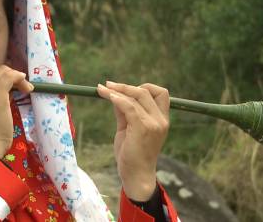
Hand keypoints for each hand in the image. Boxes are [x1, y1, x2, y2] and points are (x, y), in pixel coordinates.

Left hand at [97, 81, 169, 200]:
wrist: (135, 175)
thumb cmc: (132, 154)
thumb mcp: (129, 128)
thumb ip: (125, 112)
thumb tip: (114, 94)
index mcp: (162, 119)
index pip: (160, 93)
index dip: (143, 87)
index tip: (125, 89)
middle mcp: (161, 120)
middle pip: (146, 91)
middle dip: (125, 86)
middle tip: (107, 85)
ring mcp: (154, 124)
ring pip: (136, 97)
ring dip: (117, 91)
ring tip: (101, 89)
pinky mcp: (143, 128)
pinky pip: (129, 107)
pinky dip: (117, 99)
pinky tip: (107, 97)